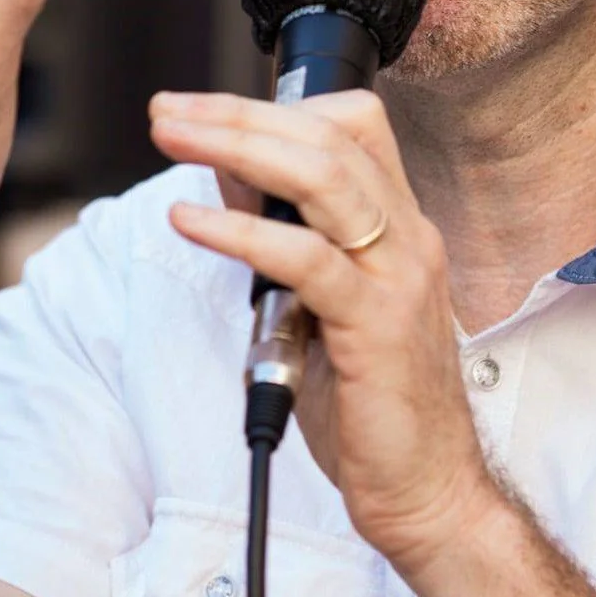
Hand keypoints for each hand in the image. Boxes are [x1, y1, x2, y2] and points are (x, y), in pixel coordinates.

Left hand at [149, 88, 500, 577]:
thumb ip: (283, 235)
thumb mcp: (317, 304)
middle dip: (240, 113)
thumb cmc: (371, 402)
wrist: (427, 489)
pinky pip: (307, 260)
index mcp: (399, 226)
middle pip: (330, 135)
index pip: (355, 125)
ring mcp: (398, 277)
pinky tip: (189, 222)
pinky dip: (242, 231)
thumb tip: (226, 175)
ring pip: (325, 177)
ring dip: (237, 146)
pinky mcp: (376, 325)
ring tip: (172, 136)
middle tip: (168, 109)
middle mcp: (407, 237)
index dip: (279, 106)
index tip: (207, 111)